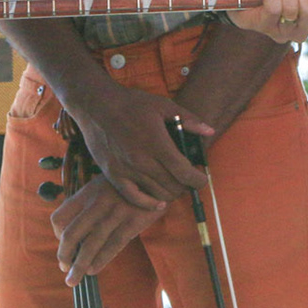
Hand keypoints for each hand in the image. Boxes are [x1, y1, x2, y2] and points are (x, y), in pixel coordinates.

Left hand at [52, 176, 166, 284]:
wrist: (157, 177)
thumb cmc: (126, 184)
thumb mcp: (102, 185)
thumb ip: (88, 202)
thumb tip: (73, 228)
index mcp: (87, 193)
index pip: (61, 216)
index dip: (57, 234)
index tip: (61, 243)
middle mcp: (98, 204)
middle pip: (72, 234)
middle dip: (64, 255)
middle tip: (64, 268)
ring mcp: (115, 213)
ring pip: (91, 245)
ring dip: (79, 266)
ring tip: (73, 280)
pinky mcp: (133, 222)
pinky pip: (113, 246)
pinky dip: (100, 260)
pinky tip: (93, 270)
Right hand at [75, 86, 209, 205]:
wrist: (96, 105)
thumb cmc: (131, 103)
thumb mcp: (163, 105)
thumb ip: (189, 120)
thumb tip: (210, 131)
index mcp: (157, 143)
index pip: (184, 172)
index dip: (198, 180)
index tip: (202, 178)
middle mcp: (142, 160)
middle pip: (173, 186)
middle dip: (186, 186)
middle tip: (189, 179)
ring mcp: (127, 170)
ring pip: (157, 194)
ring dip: (171, 193)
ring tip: (174, 184)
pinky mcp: (113, 175)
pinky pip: (135, 199)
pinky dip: (149, 204)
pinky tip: (158, 202)